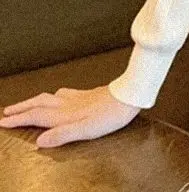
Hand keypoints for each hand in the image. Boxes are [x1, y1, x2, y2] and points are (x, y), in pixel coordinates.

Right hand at [0, 85, 139, 148]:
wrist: (130, 95)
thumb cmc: (110, 115)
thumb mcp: (86, 130)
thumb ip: (62, 135)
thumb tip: (39, 141)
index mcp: (65, 114)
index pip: (36, 116)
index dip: (18, 119)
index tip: (3, 122)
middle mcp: (68, 104)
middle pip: (39, 103)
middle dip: (21, 108)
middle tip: (7, 111)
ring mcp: (77, 97)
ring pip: (49, 97)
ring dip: (34, 101)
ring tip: (26, 104)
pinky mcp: (87, 94)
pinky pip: (63, 93)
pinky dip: (52, 95)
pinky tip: (57, 95)